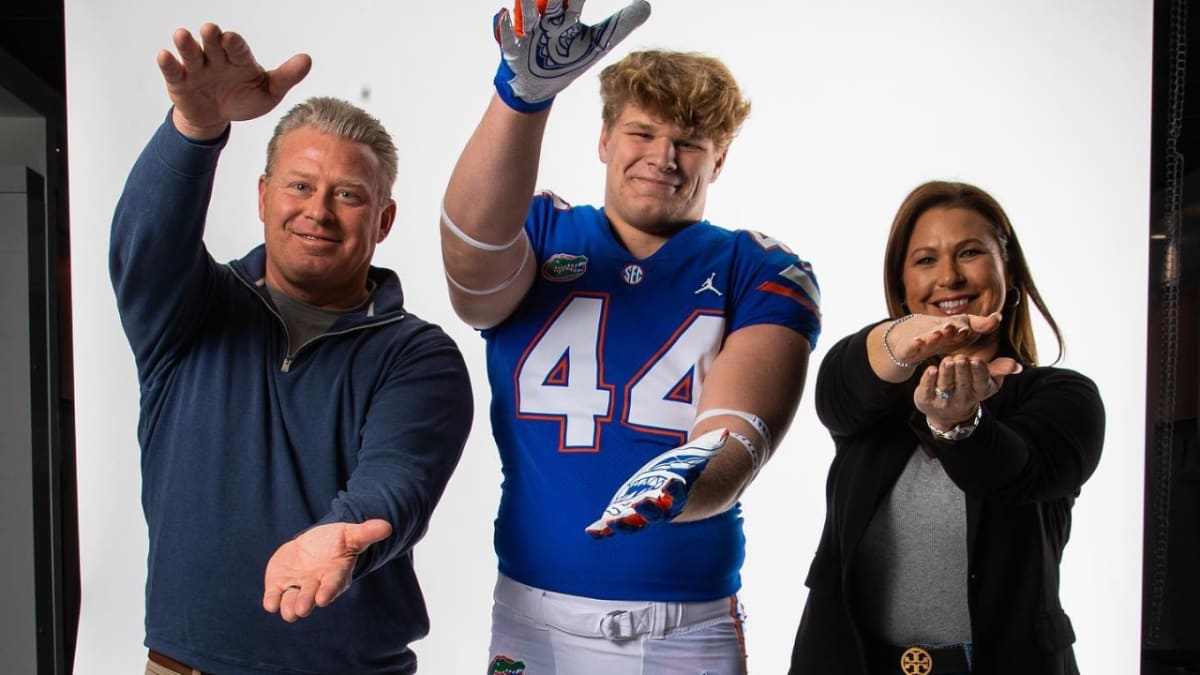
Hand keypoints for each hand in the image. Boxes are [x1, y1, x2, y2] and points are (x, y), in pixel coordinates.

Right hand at [157, 22, 311, 138]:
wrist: (218, 117)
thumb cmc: (244, 98)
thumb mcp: (269, 92)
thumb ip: (286, 76)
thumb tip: (307, 59)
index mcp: (239, 58)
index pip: (238, 48)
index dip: (234, 44)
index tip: (231, 39)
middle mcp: (216, 58)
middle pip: (213, 45)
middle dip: (211, 38)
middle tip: (210, 30)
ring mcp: (196, 68)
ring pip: (191, 53)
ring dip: (186, 44)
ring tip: (182, 35)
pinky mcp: (180, 81)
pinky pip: (173, 70)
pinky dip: (168, 63)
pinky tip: (164, 55)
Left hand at [262, 519, 391, 622]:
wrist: (314, 547)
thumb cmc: (337, 542)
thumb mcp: (351, 534)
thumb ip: (366, 533)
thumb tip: (387, 526)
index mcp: (334, 575)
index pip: (332, 585)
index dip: (328, 591)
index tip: (323, 598)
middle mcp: (315, 586)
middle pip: (310, 597)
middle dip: (305, 602)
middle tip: (301, 608)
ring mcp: (296, 587)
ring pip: (291, 602)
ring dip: (288, 606)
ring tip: (287, 610)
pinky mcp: (278, 585)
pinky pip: (274, 597)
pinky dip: (272, 601)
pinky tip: (270, 603)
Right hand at [493, 0, 650, 111]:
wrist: (540, 85)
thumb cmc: (566, 58)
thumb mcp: (597, 42)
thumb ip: (620, 24)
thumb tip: (647, 5)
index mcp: (566, 16)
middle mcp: (546, 19)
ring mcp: (528, 33)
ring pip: (526, 13)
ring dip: (526, 2)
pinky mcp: (514, 50)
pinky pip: (506, 37)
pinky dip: (503, 27)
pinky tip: (502, 14)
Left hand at [585, 428, 726, 537]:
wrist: (681, 493)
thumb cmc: (689, 470)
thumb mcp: (699, 455)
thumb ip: (713, 445)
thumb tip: (727, 432)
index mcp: (679, 495)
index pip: (678, 493)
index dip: (674, 488)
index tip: (671, 482)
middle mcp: (662, 510)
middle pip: (655, 514)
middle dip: (647, 510)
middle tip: (640, 503)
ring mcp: (644, 514)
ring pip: (634, 524)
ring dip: (623, 524)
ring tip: (610, 523)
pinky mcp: (628, 513)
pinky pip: (616, 524)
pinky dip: (604, 529)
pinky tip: (592, 531)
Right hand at [886, 311, 1003, 366]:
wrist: (909, 335)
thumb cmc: (942, 334)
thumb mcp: (962, 330)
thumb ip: (981, 325)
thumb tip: (999, 316)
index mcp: (954, 328)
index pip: (964, 326)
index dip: (971, 326)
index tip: (980, 325)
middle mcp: (939, 331)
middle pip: (946, 329)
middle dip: (952, 328)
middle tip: (958, 329)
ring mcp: (923, 338)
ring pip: (929, 336)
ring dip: (934, 334)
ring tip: (939, 334)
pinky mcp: (909, 347)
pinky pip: (911, 346)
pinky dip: (913, 344)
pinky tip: (917, 342)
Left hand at [916, 354, 1022, 429]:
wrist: (948, 413)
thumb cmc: (970, 387)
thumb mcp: (987, 380)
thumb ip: (1000, 370)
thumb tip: (1016, 365)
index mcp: (978, 391)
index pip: (980, 382)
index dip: (978, 372)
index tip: (976, 360)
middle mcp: (961, 398)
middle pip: (962, 382)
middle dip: (962, 370)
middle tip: (960, 357)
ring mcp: (943, 400)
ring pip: (945, 385)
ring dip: (946, 373)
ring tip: (947, 360)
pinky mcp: (925, 400)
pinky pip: (926, 389)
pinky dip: (928, 379)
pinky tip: (930, 369)